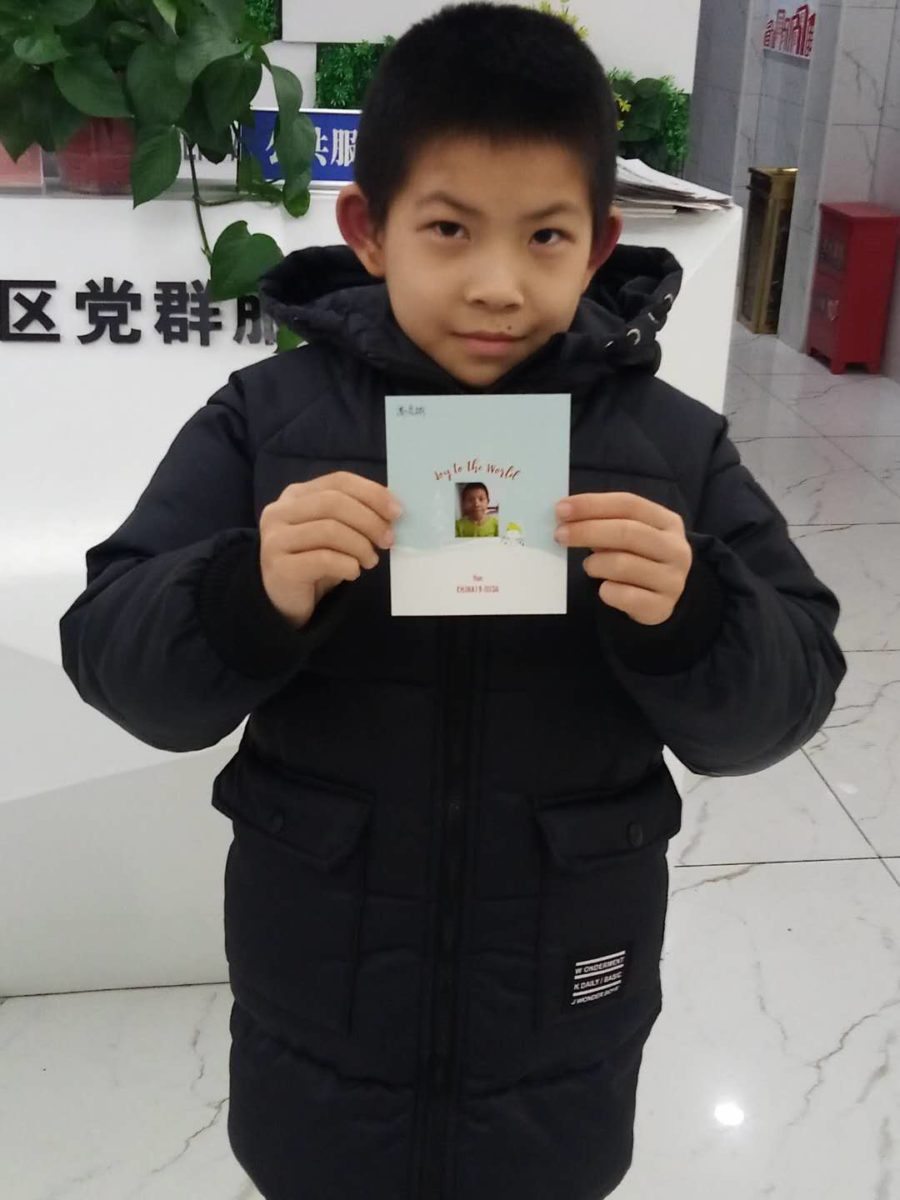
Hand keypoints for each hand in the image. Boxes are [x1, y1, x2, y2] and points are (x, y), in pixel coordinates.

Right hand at [260, 471, 402, 628]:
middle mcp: (280, 511)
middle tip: (388, 540)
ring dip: (361, 545)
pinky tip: (353, 572)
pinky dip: (348, 565)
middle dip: (369, 520)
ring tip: (370, 560)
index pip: (339, 481)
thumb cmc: (316, 561)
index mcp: (296, 495)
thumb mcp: (335, 532)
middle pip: (334, 502)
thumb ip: (355, 514)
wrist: (286, 599)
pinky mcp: (280, 567)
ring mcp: (275, 539)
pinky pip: (324, 559)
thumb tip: (393, 508)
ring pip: (329, 530)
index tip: (397, 512)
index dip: (372, 493)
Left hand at [554, 492, 691, 625]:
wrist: (659, 601)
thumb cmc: (637, 559)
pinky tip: (604, 589)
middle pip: (627, 532)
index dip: (593, 504)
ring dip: (595, 564)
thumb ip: (605, 523)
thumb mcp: (629, 537)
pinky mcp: (661, 607)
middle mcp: (676, 549)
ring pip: (623, 564)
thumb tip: (567, 517)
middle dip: (586, 531)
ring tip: (589, 566)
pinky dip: (606, 591)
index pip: (629, 504)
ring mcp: (672, 580)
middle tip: (559, 535)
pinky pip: (625, 596)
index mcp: (668, 522)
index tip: (561, 509)